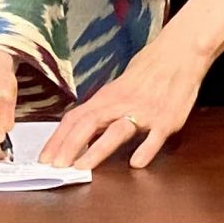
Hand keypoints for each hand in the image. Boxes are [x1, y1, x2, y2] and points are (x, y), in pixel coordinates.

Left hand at [41, 34, 208, 170]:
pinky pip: (155, 137)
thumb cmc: (146, 71)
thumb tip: (82, 131)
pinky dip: (145, 149)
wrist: (178, 54)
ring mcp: (144, 113)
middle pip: (89, 124)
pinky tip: (136, 163)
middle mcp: (121, 104)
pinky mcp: (167, 120)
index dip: (58, 139)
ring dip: (98, 150)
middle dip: (69, 146)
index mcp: (107, 97)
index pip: (76, 118)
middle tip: (55, 167)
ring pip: (117, 131)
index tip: (44, 158)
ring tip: (82, 168)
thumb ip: (103, 110)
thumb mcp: (118, 89)